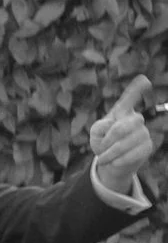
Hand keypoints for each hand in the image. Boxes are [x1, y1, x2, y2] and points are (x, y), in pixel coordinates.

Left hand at [90, 75, 157, 196]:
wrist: (111, 162)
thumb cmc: (103, 143)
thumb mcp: (95, 133)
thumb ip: (99, 126)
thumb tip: (112, 124)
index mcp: (122, 113)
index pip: (129, 99)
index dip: (136, 90)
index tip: (144, 80)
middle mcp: (135, 120)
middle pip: (120, 128)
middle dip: (106, 141)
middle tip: (100, 148)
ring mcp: (144, 133)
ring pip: (123, 143)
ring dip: (109, 153)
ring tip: (103, 158)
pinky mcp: (147, 146)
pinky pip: (132, 154)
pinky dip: (118, 160)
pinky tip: (114, 162)